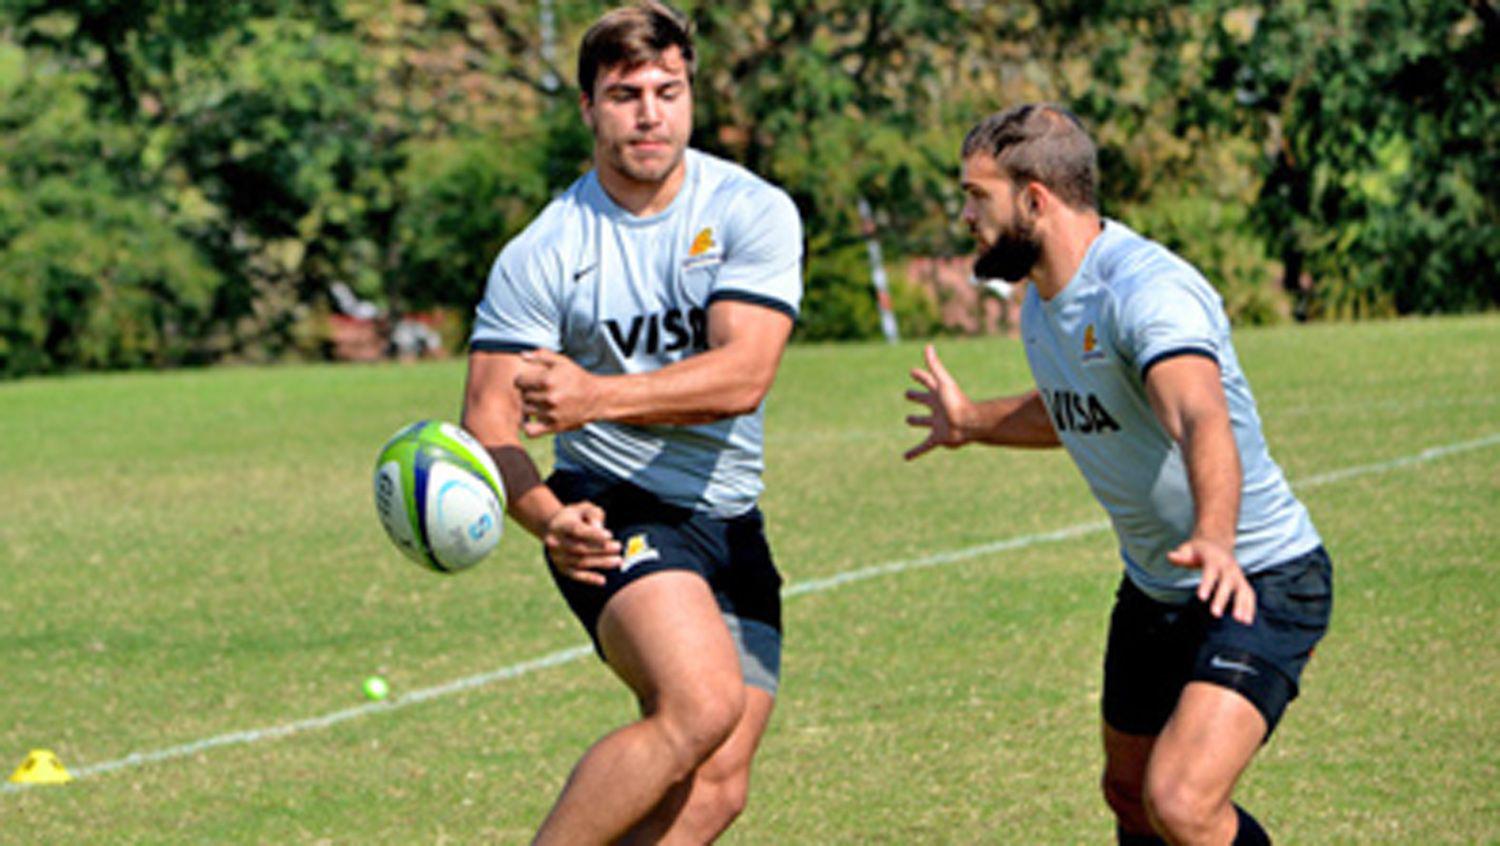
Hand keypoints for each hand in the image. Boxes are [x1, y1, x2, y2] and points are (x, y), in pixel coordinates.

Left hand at [515, 349, 601, 435]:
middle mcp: (549, 398)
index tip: (529, 381)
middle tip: (537, 391)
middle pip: (523, 396)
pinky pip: (531, 431)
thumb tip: (522, 355)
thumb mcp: (562, 362)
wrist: (596, 398)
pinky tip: (535, 419)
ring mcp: (551, 414)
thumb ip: (541, 355)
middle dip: (527, 392)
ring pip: (526, 411)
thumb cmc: (577, 378)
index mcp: (548, 380)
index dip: (523, 379)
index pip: (519, 381)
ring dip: (529, 406)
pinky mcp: (554, 427)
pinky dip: (528, 427)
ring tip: (539, 402)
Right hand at [542, 501, 620, 585]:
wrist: (557, 529)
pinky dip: (589, 578)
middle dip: (601, 549)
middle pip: (580, 548)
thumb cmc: (578, 517)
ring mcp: (557, 557)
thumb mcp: (585, 509)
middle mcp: (554, 542)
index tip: (610, 535)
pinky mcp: (561, 568)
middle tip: (619, 547)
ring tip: (618, 560)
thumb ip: (593, 515)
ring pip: (580, 562)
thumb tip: (598, 528)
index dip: (593, 534)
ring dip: (600, 562)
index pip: (577, 530)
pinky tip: (603, 580)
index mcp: (560, 525)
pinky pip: (576, 575)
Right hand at [904, 344, 973, 460]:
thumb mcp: (943, 382)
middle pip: (924, 400)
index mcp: (938, 394)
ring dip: (916, 421)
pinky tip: (906, 458)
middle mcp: (937, 408)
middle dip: (917, 397)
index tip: (913, 371)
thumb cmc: (957, 402)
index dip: (920, 376)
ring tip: (908, 420)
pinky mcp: (938, 438)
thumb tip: (928, 346)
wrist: (969, 423)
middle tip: (908, 394)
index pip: (927, 381)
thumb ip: (935, 366)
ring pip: (923, 421)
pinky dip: (915, 452)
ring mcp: (937, 423)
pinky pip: (924, 446)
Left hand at [1167, 538, 1255, 623]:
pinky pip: (1249, 593)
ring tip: (1240, 621)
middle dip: (1222, 598)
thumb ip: (1180, 555)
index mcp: (1214, 559)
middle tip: (1215, 614)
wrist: (1217, 543)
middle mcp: (1228, 567)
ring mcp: (1237, 574)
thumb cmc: (1199, 550)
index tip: (1201, 598)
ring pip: (1242, 589)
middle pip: (1227, 583)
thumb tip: (1171, 556)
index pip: (1210, 572)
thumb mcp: (1188, 549)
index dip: (1206, 584)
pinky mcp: (1242, 581)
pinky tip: (1247, 621)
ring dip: (1243, 605)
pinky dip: (1250, 606)